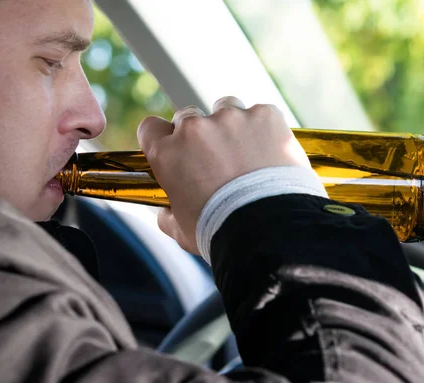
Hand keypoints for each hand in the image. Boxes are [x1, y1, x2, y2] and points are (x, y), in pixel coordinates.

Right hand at [137, 96, 310, 253]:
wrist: (270, 229)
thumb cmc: (223, 233)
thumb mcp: (182, 231)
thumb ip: (167, 216)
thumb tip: (166, 212)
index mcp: (168, 153)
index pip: (151, 127)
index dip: (164, 138)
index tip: (176, 148)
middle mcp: (195, 128)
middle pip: (189, 116)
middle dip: (200, 134)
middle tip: (218, 160)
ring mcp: (232, 118)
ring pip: (227, 108)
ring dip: (233, 126)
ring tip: (249, 155)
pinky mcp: (266, 115)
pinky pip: (262, 114)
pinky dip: (266, 130)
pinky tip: (272, 154)